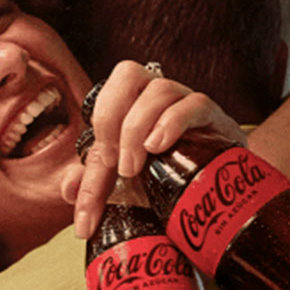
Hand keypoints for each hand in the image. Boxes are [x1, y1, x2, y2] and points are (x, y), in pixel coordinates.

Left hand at [68, 60, 245, 237]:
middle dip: (111, 118)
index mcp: (132, 108)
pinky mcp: (214, 117)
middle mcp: (157, 98)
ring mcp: (186, 104)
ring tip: (137, 165)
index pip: (102, 118)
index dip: (90, 169)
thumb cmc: (173, 181)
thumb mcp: (130, 188)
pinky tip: (159, 146)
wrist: (222, 191)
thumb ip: (98, 185)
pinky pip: (194, 103)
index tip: (87, 215)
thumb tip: (67, 189)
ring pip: (158, 88)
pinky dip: (172, 122)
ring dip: (138, 127)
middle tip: (115, 164)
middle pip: (127, 74)